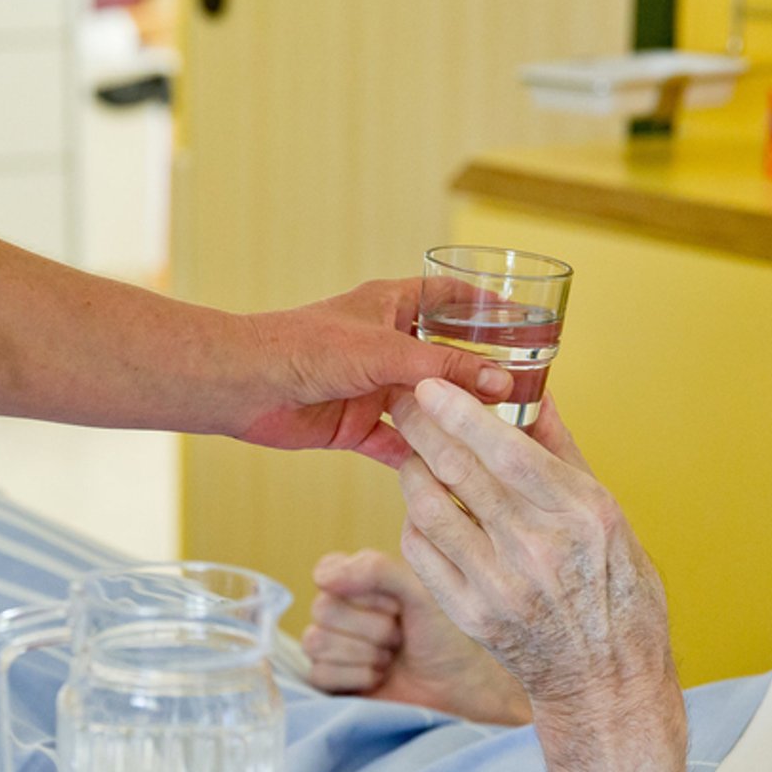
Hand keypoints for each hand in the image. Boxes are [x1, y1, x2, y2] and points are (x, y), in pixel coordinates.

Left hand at [234, 280, 513, 466]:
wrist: (244, 386)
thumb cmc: (305, 348)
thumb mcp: (386, 352)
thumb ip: (445, 369)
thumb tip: (502, 383)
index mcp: (391, 307)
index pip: (450, 297)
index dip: (487, 306)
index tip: (527, 320)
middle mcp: (385, 345)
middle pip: (445, 359)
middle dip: (480, 376)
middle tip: (528, 393)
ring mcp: (371, 387)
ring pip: (425, 406)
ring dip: (454, 422)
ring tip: (500, 439)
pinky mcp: (354, 425)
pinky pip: (397, 444)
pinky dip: (420, 458)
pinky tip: (454, 474)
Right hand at [303, 549, 531, 723]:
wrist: (459, 688)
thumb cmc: (444, 636)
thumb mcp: (420, 592)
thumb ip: (377, 570)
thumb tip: (322, 578)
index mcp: (356, 580)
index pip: (327, 572)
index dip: (362, 591)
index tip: (396, 604)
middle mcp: (339, 611)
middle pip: (322, 610)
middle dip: (372, 628)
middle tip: (399, 636)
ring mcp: (332, 646)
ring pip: (317, 642)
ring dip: (366, 654)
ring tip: (391, 657)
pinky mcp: (330, 681)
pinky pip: (319, 673)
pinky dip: (357, 677)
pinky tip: (379, 678)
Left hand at [391, 380, 676, 730]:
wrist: (606, 679)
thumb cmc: (617, 591)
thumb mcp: (611, 515)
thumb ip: (564, 452)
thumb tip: (536, 391)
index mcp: (583, 515)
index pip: (508, 451)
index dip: (461, 413)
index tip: (431, 384)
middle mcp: (539, 549)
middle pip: (460, 472)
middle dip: (421, 427)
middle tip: (403, 401)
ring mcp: (501, 586)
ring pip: (429, 509)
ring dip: (412, 471)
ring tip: (414, 454)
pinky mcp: (471, 616)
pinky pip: (421, 553)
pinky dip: (415, 520)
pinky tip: (423, 507)